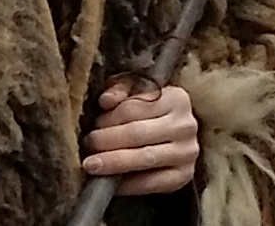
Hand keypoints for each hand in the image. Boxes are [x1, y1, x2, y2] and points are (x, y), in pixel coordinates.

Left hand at [82, 80, 198, 195]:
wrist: (173, 138)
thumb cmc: (149, 112)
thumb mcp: (136, 93)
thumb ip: (120, 90)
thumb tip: (106, 100)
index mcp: (176, 98)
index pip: (134, 107)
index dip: (108, 118)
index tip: (92, 125)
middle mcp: (185, 125)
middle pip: (137, 133)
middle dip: (106, 140)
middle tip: (87, 144)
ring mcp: (187, 152)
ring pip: (144, 157)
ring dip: (114, 162)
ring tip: (92, 164)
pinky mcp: (183, 176)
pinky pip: (151, 183)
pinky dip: (127, 185)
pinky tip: (110, 182)